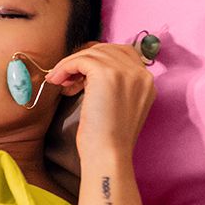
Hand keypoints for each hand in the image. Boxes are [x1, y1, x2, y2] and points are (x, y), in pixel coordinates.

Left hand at [44, 40, 155, 160]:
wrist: (108, 155)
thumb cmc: (108, 139)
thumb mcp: (120, 107)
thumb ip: (115, 86)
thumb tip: (87, 71)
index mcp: (147, 82)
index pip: (122, 53)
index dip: (98, 59)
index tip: (80, 73)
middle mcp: (140, 73)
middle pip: (106, 49)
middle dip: (83, 59)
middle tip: (66, 76)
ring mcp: (125, 71)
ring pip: (91, 53)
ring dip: (70, 64)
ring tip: (59, 81)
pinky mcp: (107, 73)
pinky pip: (80, 59)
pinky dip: (65, 67)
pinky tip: (57, 81)